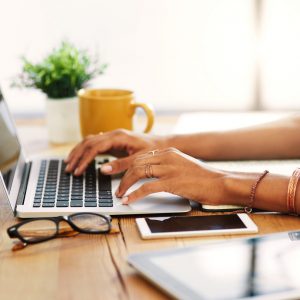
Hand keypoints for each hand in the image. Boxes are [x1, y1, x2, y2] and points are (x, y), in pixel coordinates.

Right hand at [65, 129, 165, 174]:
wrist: (162, 144)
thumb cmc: (153, 150)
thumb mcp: (138, 159)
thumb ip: (121, 165)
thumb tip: (102, 170)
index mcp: (119, 137)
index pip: (95, 147)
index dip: (84, 159)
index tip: (78, 171)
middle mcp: (114, 134)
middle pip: (88, 142)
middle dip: (77, 155)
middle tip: (69, 168)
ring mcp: (113, 136)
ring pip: (90, 141)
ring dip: (79, 151)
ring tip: (70, 163)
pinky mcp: (114, 141)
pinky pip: (96, 143)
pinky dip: (86, 150)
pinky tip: (81, 156)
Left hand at [108, 148, 226, 204]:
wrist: (220, 183)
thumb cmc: (203, 177)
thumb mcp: (182, 165)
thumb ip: (166, 166)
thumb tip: (150, 176)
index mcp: (169, 152)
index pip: (141, 157)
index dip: (128, 167)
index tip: (121, 176)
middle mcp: (167, 157)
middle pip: (136, 163)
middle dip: (123, 176)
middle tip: (118, 188)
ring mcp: (170, 169)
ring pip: (138, 172)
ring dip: (125, 184)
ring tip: (120, 194)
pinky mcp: (173, 182)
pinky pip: (147, 187)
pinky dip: (135, 194)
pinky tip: (129, 200)